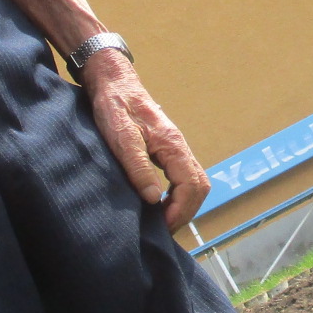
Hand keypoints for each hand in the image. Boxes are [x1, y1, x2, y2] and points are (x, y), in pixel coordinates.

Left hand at [79, 49, 209, 227]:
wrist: (112, 82)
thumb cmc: (114, 106)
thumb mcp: (121, 137)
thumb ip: (137, 166)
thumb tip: (152, 198)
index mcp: (172, 145)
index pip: (192, 186)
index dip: (180, 211)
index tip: (162, 226)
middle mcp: (179, 148)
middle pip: (199, 187)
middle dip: (185, 213)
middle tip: (163, 230)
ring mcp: (175, 149)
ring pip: (193, 183)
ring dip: (183, 205)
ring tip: (162, 222)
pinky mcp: (166, 150)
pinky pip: (182, 178)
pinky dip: (177, 196)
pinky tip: (159, 204)